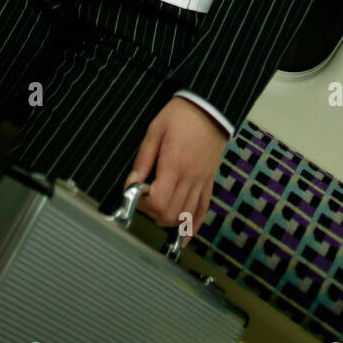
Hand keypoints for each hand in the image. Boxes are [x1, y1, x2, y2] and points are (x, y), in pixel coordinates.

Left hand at [123, 97, 227, 246]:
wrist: (210, 106)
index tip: (134, 192)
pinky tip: (184, 236)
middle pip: (169, 214)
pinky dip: (194, 226)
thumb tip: (131, 183)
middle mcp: (189, 178)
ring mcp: (201, 182)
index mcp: (174, 165)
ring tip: (157, 208)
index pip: (157, 202)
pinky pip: (204, 210)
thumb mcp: (155, 130)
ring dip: (168, 220)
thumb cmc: (181, 115)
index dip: (141, 203)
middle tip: (143, 198)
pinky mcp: (209, 181)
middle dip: (151, 213)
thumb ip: (143, 159)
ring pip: (186, 216)